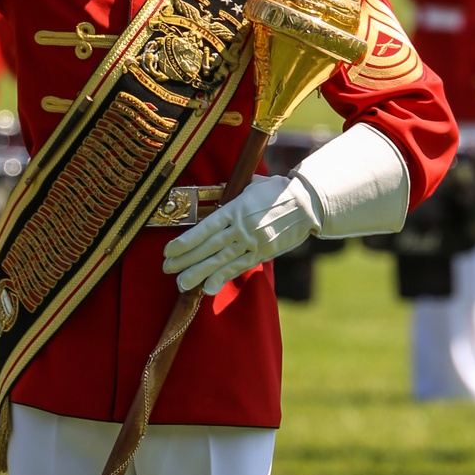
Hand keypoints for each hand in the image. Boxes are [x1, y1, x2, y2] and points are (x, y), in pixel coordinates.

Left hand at [162, 175, 320, 294]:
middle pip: (208, 247)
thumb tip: (216, 191)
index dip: (185, 241)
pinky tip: (208, 289)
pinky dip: (223, 278)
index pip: (205, 228)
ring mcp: (252, 242)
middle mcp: (241, 227)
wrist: (307, 204)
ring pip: (220, 261)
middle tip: (167, 269)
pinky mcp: (262, 254)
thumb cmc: (278, 192)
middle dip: (185, 260)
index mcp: (236, 208)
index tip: (168, 250)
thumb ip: (233, 193)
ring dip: (199, 273)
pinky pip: (239, 268)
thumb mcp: (252, 185)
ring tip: (182, 284)